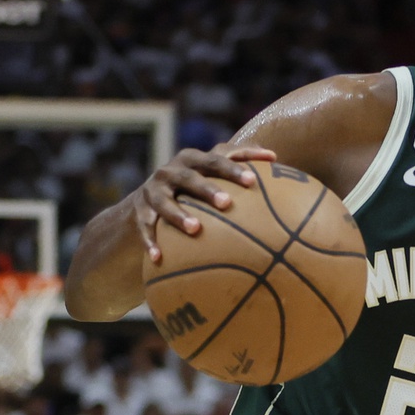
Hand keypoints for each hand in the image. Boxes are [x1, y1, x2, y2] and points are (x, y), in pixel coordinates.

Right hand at [139, 145, 276, 263]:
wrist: (147, 201)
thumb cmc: (193, 187)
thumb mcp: (210, 173)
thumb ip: (238, 162)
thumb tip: (275, 157)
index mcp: (193, 160)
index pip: (216, 159)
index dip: (234, 167)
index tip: (253, 180)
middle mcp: (171, 171)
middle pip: (191, 177)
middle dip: (208, 188)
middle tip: (227, 203)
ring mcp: (153, 189)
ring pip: (165, 201)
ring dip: (179, 215)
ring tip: (195, 229)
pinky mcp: (139, 210)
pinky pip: (144, 226)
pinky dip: (150, 241)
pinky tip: (158, 257)